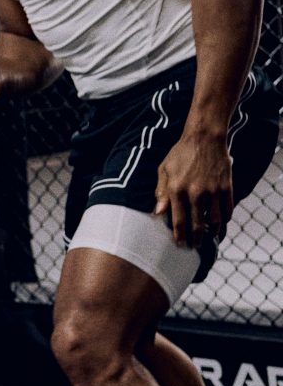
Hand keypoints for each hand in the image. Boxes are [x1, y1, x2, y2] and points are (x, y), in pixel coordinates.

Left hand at [154, 133, 232, 247]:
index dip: (179, 236)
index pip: (178, 221)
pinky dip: (225, 219)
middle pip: (197, 225)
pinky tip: (221, 223)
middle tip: (194, 246)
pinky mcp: (226, 187)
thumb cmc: (180, 154)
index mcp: (177, 190)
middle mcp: (195, 193)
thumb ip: (161, 192)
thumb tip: (157, 213)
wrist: (204, 138)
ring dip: (212, 232)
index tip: (180, 245)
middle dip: (195, 239)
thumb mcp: (164, 170)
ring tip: (208, 238)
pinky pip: (228, 210)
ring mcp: (213, 191)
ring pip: (215, 221)